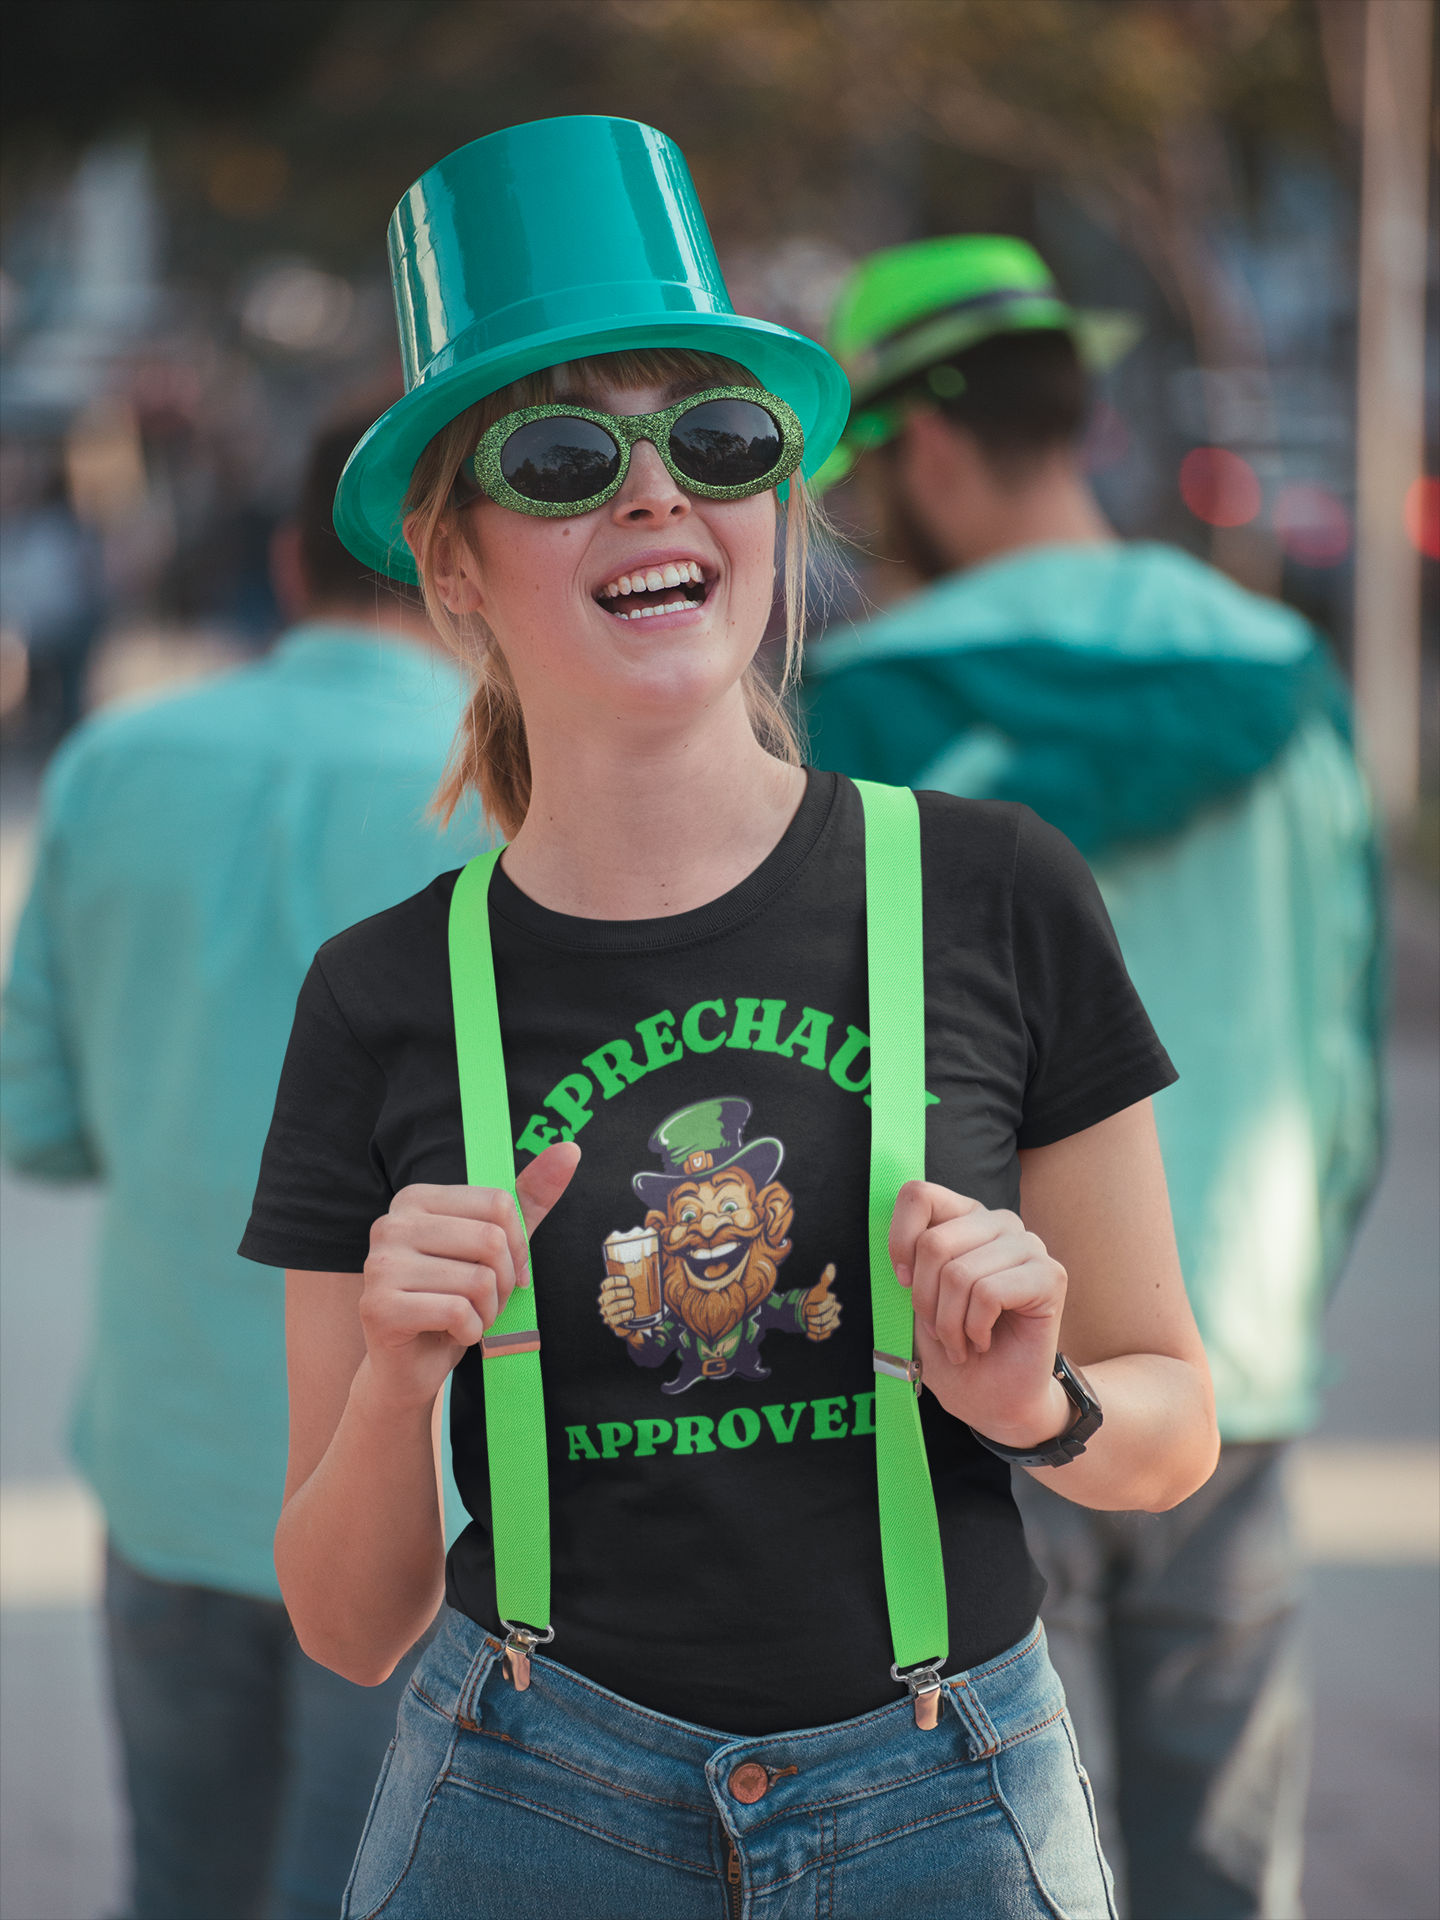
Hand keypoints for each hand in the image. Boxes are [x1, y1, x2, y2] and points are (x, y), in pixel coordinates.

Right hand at [359, 1142, 580, 1413]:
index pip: (497, 1203)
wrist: (409, 1366)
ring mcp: (379, 1264)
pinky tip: (452, 1334)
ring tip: (469, 1318)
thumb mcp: (495, 1246)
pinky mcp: (379, 1306)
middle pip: (489, 1240)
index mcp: (415, 1199)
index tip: (509, 1273)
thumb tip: (569, 1149)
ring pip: (477, 1280)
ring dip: (488, 1311)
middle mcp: (390, 1223)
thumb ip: (528, 1199)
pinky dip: (470, 1332)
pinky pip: (457, 1312)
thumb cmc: (453, 1300)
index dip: (517, 1246)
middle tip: (487, 1302)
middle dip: (504, 1282)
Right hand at [598, 1274, 637, 1333]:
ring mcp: (606, 1311)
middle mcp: (604, 1300)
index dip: (616, 1281)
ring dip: (627, 1303)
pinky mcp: (611, 1321)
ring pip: (615, 1305)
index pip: (607, 1283)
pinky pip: (617, 1318)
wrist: (629, 1320)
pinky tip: (632, 1313)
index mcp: (607, 1290)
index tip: (627, 1281)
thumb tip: (649, 1266)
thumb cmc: (630, 1300)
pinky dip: (626, 1315)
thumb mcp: (630, 1290)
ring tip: (633, 1303)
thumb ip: (635, 1281)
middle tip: (632, 1292)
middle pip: (612, 1293)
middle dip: (625, 1292)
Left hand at [803, 1264, 840, 1340]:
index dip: (815, 1308)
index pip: (826, 1309)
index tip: (809, 1305)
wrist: (801, 1312)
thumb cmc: (811, 1299)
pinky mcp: (824, 1335)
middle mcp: (835, 1317)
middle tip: (807, 1313)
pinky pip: (819, 1337)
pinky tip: (808, 1330)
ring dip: (811, 1325)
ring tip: (808, 1321)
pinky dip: (812, 1334)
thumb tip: (831, 1266)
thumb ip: (826, 1280)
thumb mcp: (818, 1289)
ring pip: (821, 1329)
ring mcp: (830, 1326)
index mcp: (835, 1306)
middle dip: (812, 1317)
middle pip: (823, 1320)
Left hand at [888, 1181, 1070, 1446]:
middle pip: (933, 1243)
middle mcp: (998, 1222)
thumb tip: (896, 1248)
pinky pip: (988, 1293)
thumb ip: (908, 1263)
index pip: (918, 1194)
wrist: (994, 1399)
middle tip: (939, 1330)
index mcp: (963, 1218)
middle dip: (924, 1300)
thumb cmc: (954, 1347)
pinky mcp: (1050, 1275)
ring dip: (949, 1323)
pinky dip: (975, 1328)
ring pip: (960, 1273)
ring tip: (961, 1340)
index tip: (904, 1283)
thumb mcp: (916, 1301)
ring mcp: (1029, 1245)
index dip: (899, 1241)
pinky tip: (984, 1340)